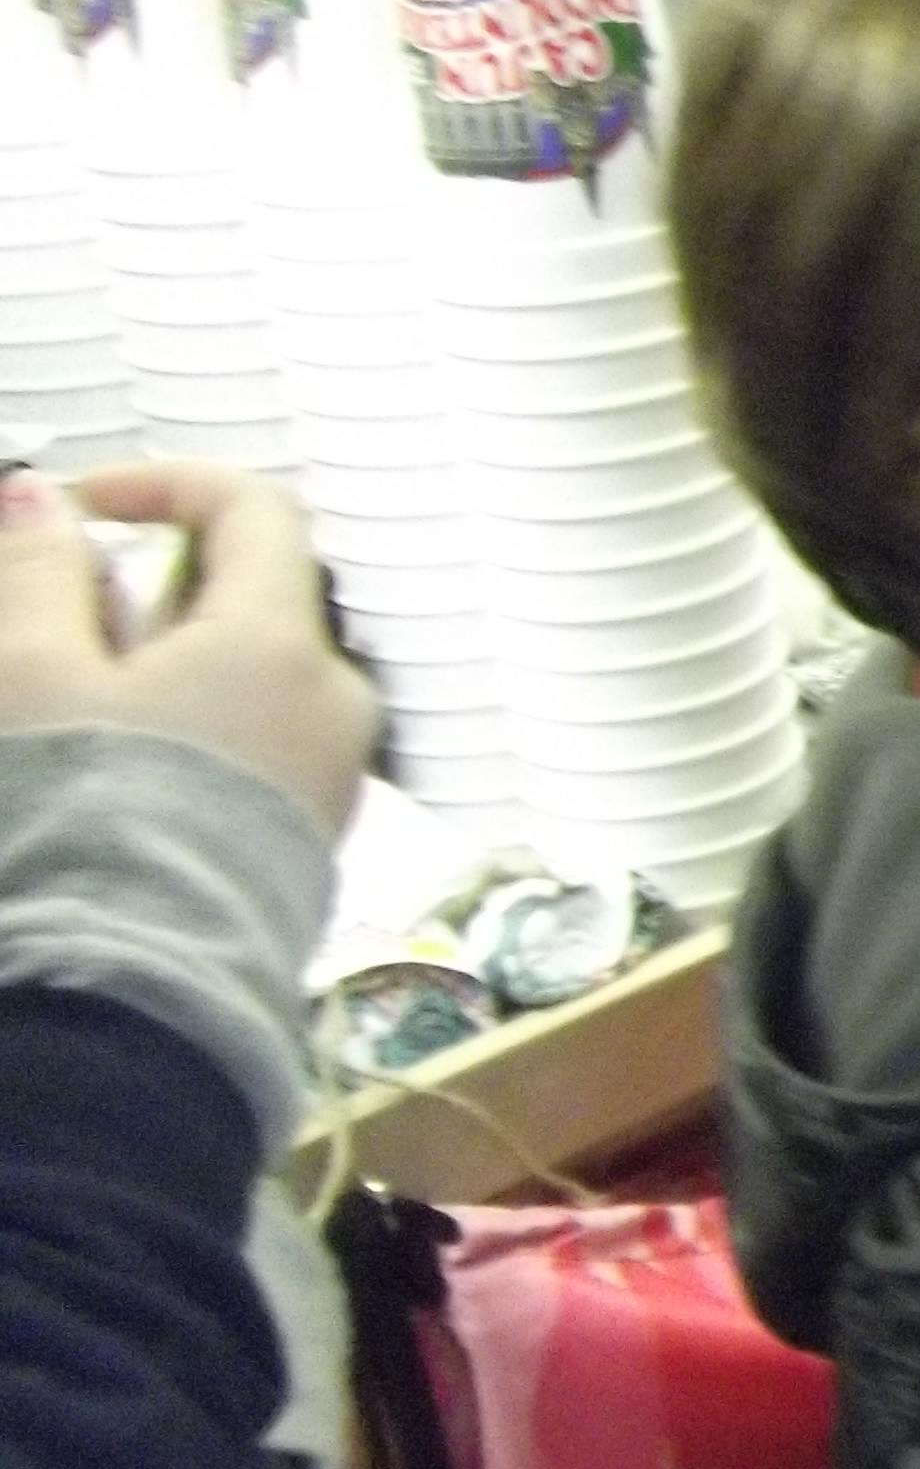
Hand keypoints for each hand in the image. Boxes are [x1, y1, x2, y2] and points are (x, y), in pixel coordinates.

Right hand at [0, 462, 376, 833]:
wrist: (139, 983)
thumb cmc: (90, 823)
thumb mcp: (36, 675)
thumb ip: (42, 573)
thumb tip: (42, 498)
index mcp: (282, 643)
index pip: (256, 511)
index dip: (168, 485)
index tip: (86, 504)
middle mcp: (332, 699)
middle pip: (254, 599)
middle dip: (153, 594)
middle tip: (61, 631)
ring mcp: (333, 770)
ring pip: (253, 676)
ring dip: (167, 667)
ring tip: (81, 712)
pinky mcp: (314, 831)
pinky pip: (261, 743)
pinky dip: (197, 727)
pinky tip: (126, 772)